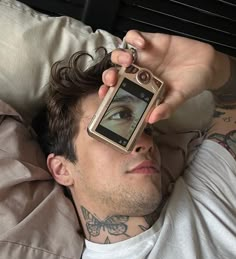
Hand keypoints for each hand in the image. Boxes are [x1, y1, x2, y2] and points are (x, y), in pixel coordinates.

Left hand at [100, 30, 229, 122]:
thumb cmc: (189, 85)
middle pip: (114, 71)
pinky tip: (141, 44)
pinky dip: (134, 38)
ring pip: (120, 53)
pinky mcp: (150, 41)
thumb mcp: (178, 99)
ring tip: (130, 60)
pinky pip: (134, 36)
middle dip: (109, 74)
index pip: (118, 90)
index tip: (104, 94)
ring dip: (119, 56)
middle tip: (113, 78)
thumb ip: (166, 108)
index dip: (108, 91)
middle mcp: (137, 73)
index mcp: (140, 88)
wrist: (206, 66)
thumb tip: (151, 120)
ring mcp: (142, 57)